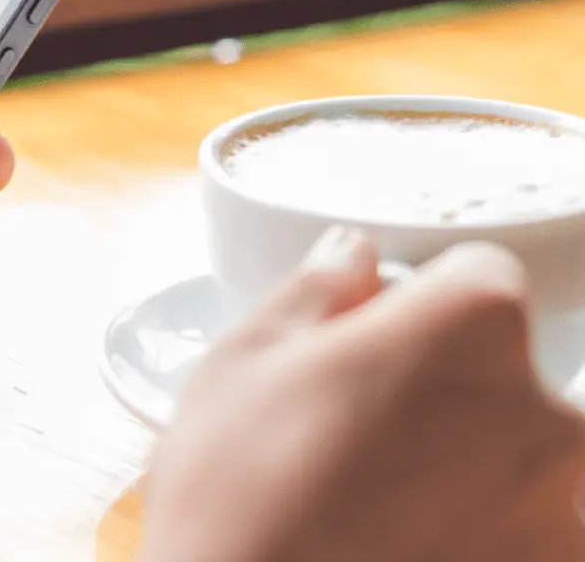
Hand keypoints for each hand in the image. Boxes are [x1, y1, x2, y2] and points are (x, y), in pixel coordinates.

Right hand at [143, 228, 584, 561]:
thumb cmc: (233, 498)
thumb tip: (353, 252)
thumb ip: (316, 290)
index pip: (479, 275)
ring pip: (517, 462)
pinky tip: (399, 548)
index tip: (368, 343)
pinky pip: (525, 535)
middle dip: (440, 391)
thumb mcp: (244, 361)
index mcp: (471, 326)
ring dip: (464, 475)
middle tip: (352, 441)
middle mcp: (545, 413)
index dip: (415, 304)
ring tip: (370, 513)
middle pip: (502, 374)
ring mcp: (562, 512)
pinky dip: (478, 540)